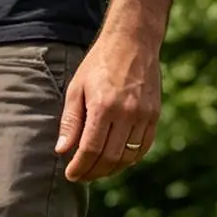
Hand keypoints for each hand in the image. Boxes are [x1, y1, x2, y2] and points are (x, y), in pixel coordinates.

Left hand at [56, 26, 162, 182]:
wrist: (133, 40)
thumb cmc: (99, 64)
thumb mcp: (76, 89)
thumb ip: (70, 121)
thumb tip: (62, 150)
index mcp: (103, 107)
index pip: (90, 150)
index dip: (79, 168)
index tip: (70, 174)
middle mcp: (127, 112)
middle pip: (109, 158)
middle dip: (92, 172)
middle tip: (81, 176)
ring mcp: (144, 114)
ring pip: (128, 157)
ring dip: (110, 170)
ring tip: (96, 170)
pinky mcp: (154, 114)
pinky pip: (143, 147)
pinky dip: (129, 159)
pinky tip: (116, 161)